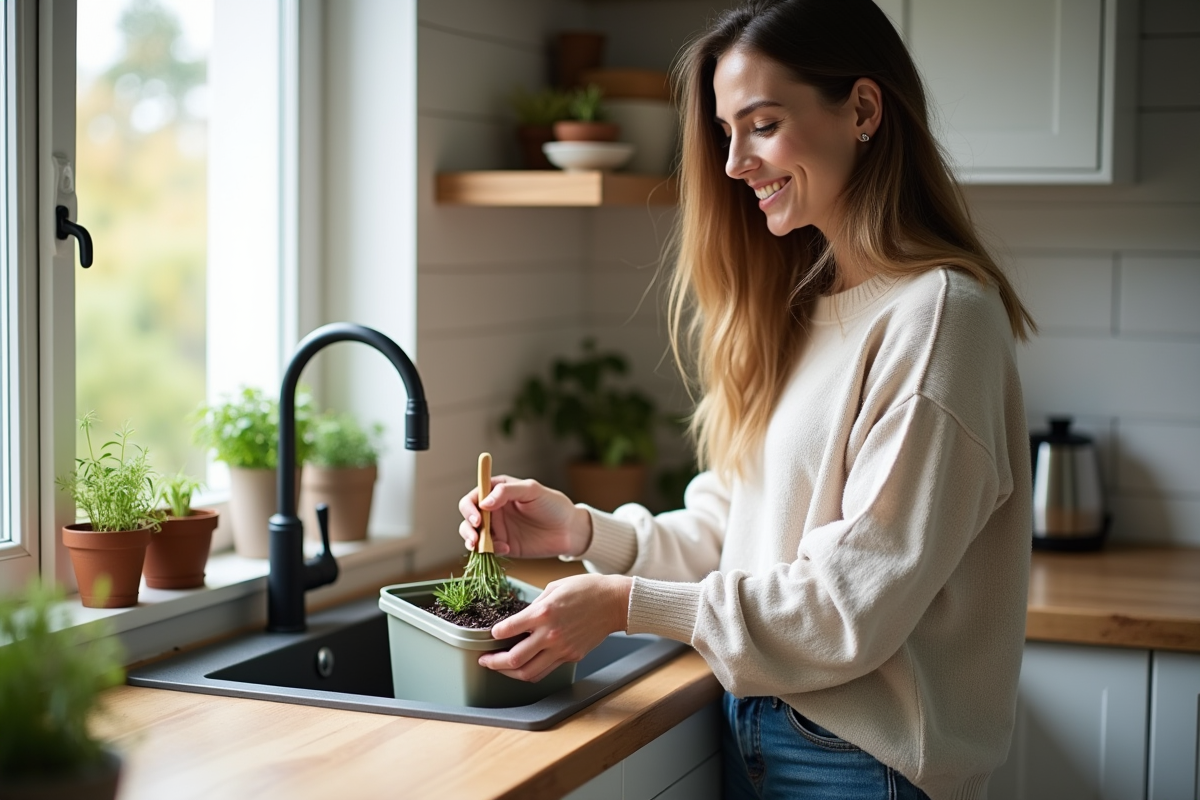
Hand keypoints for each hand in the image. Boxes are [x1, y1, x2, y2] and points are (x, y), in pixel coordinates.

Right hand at [458, 476, 592, 557]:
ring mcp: (497, 528)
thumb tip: (484, 502)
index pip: (474, 496)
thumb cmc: (553, 504)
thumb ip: (507, 492)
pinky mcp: (503, 545)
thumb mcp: (532, 491)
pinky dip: (489, 551)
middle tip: (476, 536)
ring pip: (473, 534)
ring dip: (472, 540)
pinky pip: (487, 549)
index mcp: (498, 490)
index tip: (477, 518)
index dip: (469, 507)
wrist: (569, 530)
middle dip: (467, 527)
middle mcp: (494, 509)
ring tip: (480, 547)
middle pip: (468, 516)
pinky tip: (505, 549)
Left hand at [479, 574, 632, 681]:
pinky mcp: (572, 656)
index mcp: (542, 613)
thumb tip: (520, 618)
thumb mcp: (554, 587)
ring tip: (501, 669)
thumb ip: (534, 605)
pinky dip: (532, 670)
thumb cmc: (586, 589)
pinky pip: (546, 670)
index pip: (506, 630)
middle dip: (493, 662)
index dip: (493, 635)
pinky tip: (525, 665)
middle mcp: (550, 634)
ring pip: (528, 673)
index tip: (490, 635)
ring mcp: (562, 649)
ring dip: (510, 673)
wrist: (615, 602)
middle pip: (513, 660)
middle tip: (484, 660)